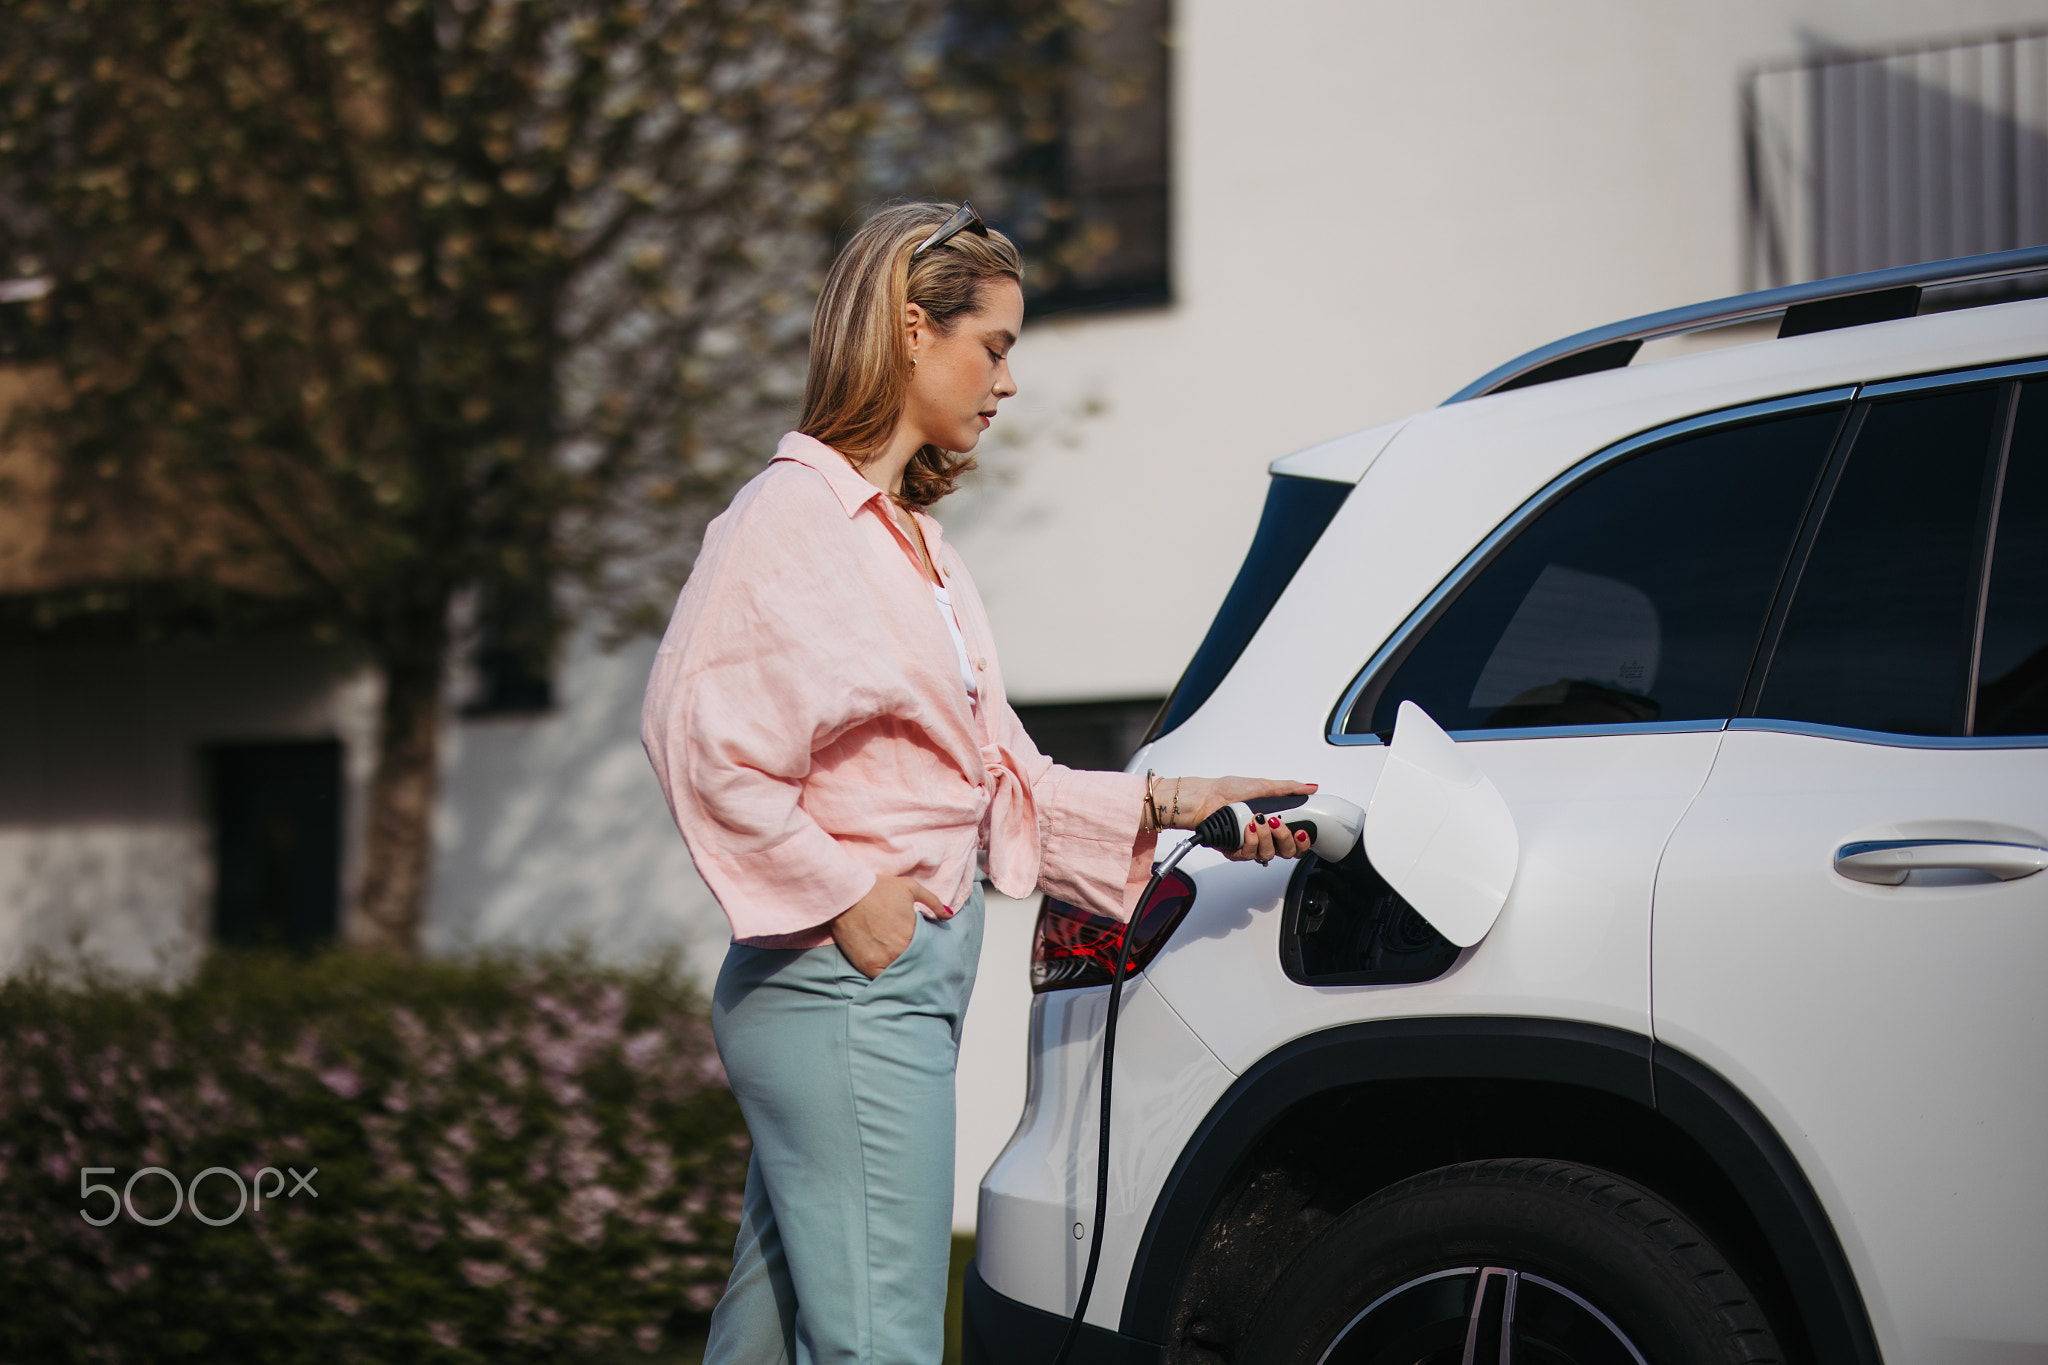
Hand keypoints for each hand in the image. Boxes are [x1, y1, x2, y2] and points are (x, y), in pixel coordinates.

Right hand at [831, 876, 947, 978]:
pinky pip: (884, 979)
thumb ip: (933, 901)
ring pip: (902, 972)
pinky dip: (889, 978)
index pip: (929, 947)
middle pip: (917, 961)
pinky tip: (891, 975)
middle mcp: (902, 949)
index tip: (927, 948)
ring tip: (906, 969)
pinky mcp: (868, 966)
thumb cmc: (878, 889)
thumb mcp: (910, 888)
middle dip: (919, 960)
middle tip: (918, 960)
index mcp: (914, 932)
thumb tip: (948, 915)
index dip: (929, 947)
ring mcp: (885, 960)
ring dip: (905, 970)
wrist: (847, 895)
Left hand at [1160, 776, 1319, 865]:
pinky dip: (1250, 841)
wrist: (1205, 797)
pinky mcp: (1235, 851)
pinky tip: (1247, 828)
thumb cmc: (1228, 790)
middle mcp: (1263, 837)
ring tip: (1258, 820)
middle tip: (1277, 823)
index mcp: (1273, 825)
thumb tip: (1311, 787)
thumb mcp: (1264, 786)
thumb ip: (1289, 789)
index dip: (1302, 842)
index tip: (1302, 831)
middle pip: (1286, 852)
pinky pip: (1248, 855)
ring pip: (1268, 854)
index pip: (1295, 842)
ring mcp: (1249, 845)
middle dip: (1286, 839)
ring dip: (1266, 837)